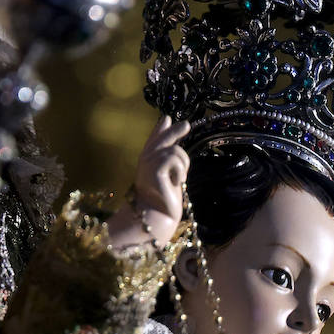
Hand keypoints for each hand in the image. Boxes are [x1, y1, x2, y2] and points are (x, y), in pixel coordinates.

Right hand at [107, 116, 190, 249]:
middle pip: (163, 139)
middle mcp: (146, 159)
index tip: (167, 118)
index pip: (154, 139)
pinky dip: (181, 170)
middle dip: (175, 130)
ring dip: (184, 164)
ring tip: (180, 178)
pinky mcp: (155, 169)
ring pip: (175, 151)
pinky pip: (175, 159)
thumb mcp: (167, 175)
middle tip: (187, 125)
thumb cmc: (163, 198)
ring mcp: (148, 163)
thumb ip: (169, 160)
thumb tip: (175, 153)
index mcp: (148, 160)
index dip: (160, 129)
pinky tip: (177, 182)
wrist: (158, 215)